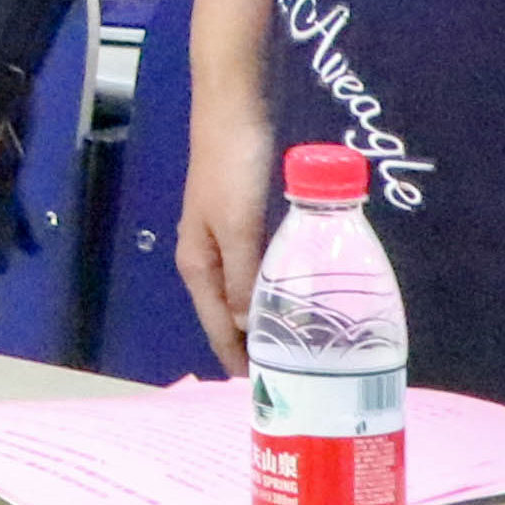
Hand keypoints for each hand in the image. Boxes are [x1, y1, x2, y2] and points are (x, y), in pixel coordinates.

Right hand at [177, 79, 283, 368]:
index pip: (217, 331)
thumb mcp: (240, 226)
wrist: (233, 107)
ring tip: (307, 351)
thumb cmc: (233, 167)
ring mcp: (226, 243)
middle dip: (258, 351)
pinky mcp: (245, 225)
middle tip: (303, 380)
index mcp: (198, 265)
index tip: (276, 397)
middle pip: (229, 320)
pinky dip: (278, 294)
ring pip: (246, 298)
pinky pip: (261, 274)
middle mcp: (207, 261)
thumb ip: (243, 279)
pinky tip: (301, 301)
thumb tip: (247, 332)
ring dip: (270, 324)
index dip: (242, 365)